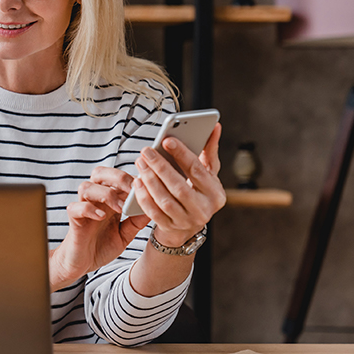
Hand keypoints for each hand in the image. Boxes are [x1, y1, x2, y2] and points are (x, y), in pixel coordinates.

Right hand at [50, 167, 151, 288]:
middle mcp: (95, 200)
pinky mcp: (73, 220)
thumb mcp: (125, 234)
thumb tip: (153, 206)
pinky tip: (101, 217)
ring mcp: (82, 208)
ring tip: (119, 208)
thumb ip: (136, 221)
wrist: (83, 264)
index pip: (118, 178)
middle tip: (132, 189)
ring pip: (86, 187)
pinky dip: (89, 209)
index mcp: (109, 200)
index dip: (132, 178)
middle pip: (100, 173)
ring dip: (105, 194)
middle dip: (118, 177)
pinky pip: (76, 207)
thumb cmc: (102, 246)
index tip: (147, 186)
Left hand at [132, 123, 225, 245]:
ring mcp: (186, 221)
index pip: (198, 171)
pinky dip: (144, 197)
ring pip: (165, 200)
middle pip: (179, 186)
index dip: (182, 154)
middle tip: (146, 150)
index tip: (166, 140)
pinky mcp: (170, 227)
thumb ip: (209, 150)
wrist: (189, 224)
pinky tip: (137, 182)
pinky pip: (154, 212)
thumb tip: (215, 126)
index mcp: (215, 194)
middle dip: (160, 167)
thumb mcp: (208, 173)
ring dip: (150, 180)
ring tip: (140, 162)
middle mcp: (203, 210)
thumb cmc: (198, 191)